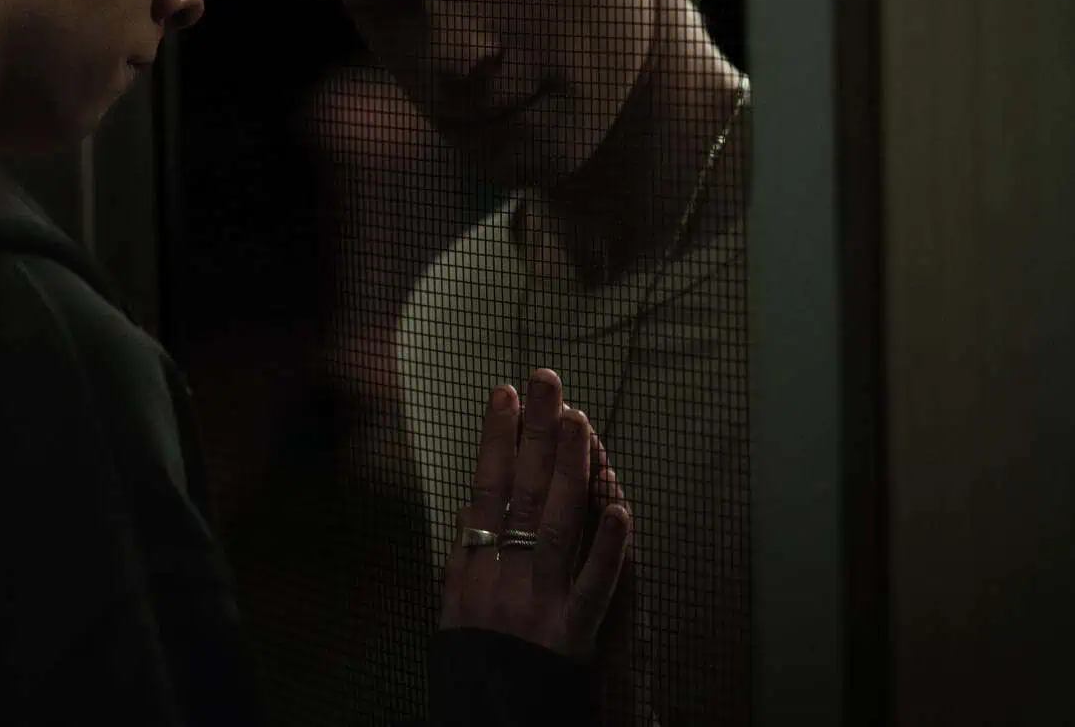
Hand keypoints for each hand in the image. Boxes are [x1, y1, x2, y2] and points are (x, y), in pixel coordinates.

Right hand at [436, 369, 631, 663]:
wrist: (489, 719)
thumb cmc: (475, 663)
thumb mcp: (453, 608)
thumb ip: (465, 557)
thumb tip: (473, 503)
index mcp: (470, 568)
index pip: (484, 488)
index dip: (496, 439)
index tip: (505, 393)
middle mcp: (500, 578)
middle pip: (520, 493)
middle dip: (534, 433)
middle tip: (547, 382)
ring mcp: (537, 604)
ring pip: (555, 526)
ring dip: (568, 470)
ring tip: (578, 420)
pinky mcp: (571, 635)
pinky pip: (594, 586)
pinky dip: (609, 547)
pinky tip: (621, 508)